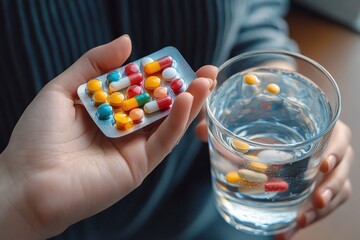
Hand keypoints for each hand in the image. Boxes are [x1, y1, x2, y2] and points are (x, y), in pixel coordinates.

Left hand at [0, 35, 217, 238]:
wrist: (28, 183)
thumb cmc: (38, 137)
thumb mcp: (62, 90)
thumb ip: (94, 63)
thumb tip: (128, 40)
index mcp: (108, 110)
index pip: (141, 88)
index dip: (160, 74)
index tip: (177, 60)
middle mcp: (125, 128)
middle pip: (161, 105)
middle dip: (186, 87)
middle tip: (208, 71)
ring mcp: (134, 147)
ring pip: (169, 122)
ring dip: (190, 101)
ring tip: (207, 80)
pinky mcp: (140, 165)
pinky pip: (163, 141)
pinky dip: (177, 121)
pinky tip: (185, 100)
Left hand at [196, 109, 351, 238]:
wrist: (271, 105)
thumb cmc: (264, 104)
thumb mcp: (247, 106)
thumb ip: (222, 118)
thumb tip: (200, 132)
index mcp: (317, 121)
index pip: (339, 135)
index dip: (337, 150)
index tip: (324, 164)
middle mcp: (325, 144)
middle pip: (340, 168)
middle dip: (331, 188)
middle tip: (315, 201)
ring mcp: (322, 164)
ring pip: (336, 188)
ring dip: (322, 208)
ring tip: (300, 221)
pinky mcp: (313, 180)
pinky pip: (322, 200)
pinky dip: (310, 216)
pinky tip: (288, 229)